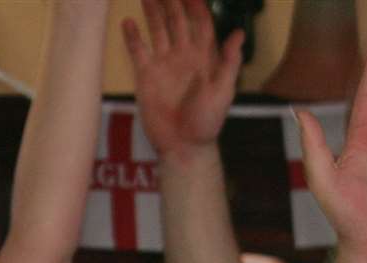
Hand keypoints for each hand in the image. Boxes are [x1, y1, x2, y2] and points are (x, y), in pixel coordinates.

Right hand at [123, 0, 242, 159]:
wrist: (183, 144)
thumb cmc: (208, 120)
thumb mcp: (224, 90)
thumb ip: (229, 62)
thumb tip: (238, 34)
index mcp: (204, 56)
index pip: (200, 22)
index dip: (196, 5)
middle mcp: (183, 55)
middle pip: (177, 21)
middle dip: (171, 2)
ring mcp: (163, 64)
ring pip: (157, 30)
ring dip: (152, 12)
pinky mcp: (145, 76)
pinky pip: (138, 51)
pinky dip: (133, 36)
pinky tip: (128, 22)